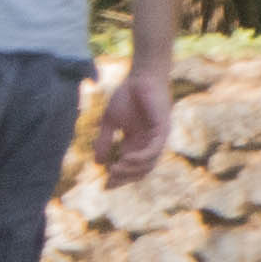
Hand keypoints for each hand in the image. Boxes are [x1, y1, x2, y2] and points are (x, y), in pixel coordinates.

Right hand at [92, 54, 173, 186]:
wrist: (140, 77)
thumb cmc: (127, 96)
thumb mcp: (110, 122)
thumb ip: (104, 141)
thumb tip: (98, 162)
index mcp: (136, 143)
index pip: (130, 167)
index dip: (119, 178)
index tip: (105, 184)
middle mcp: (148, 144)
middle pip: (140, 170)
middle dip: (125, 177)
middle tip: (110, 178)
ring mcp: (157, 138)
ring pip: (148, 164)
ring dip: (132, 170)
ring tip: (116, 169)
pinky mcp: (162, 130)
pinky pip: (154, 150)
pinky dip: (141, 158)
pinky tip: (127, 158)